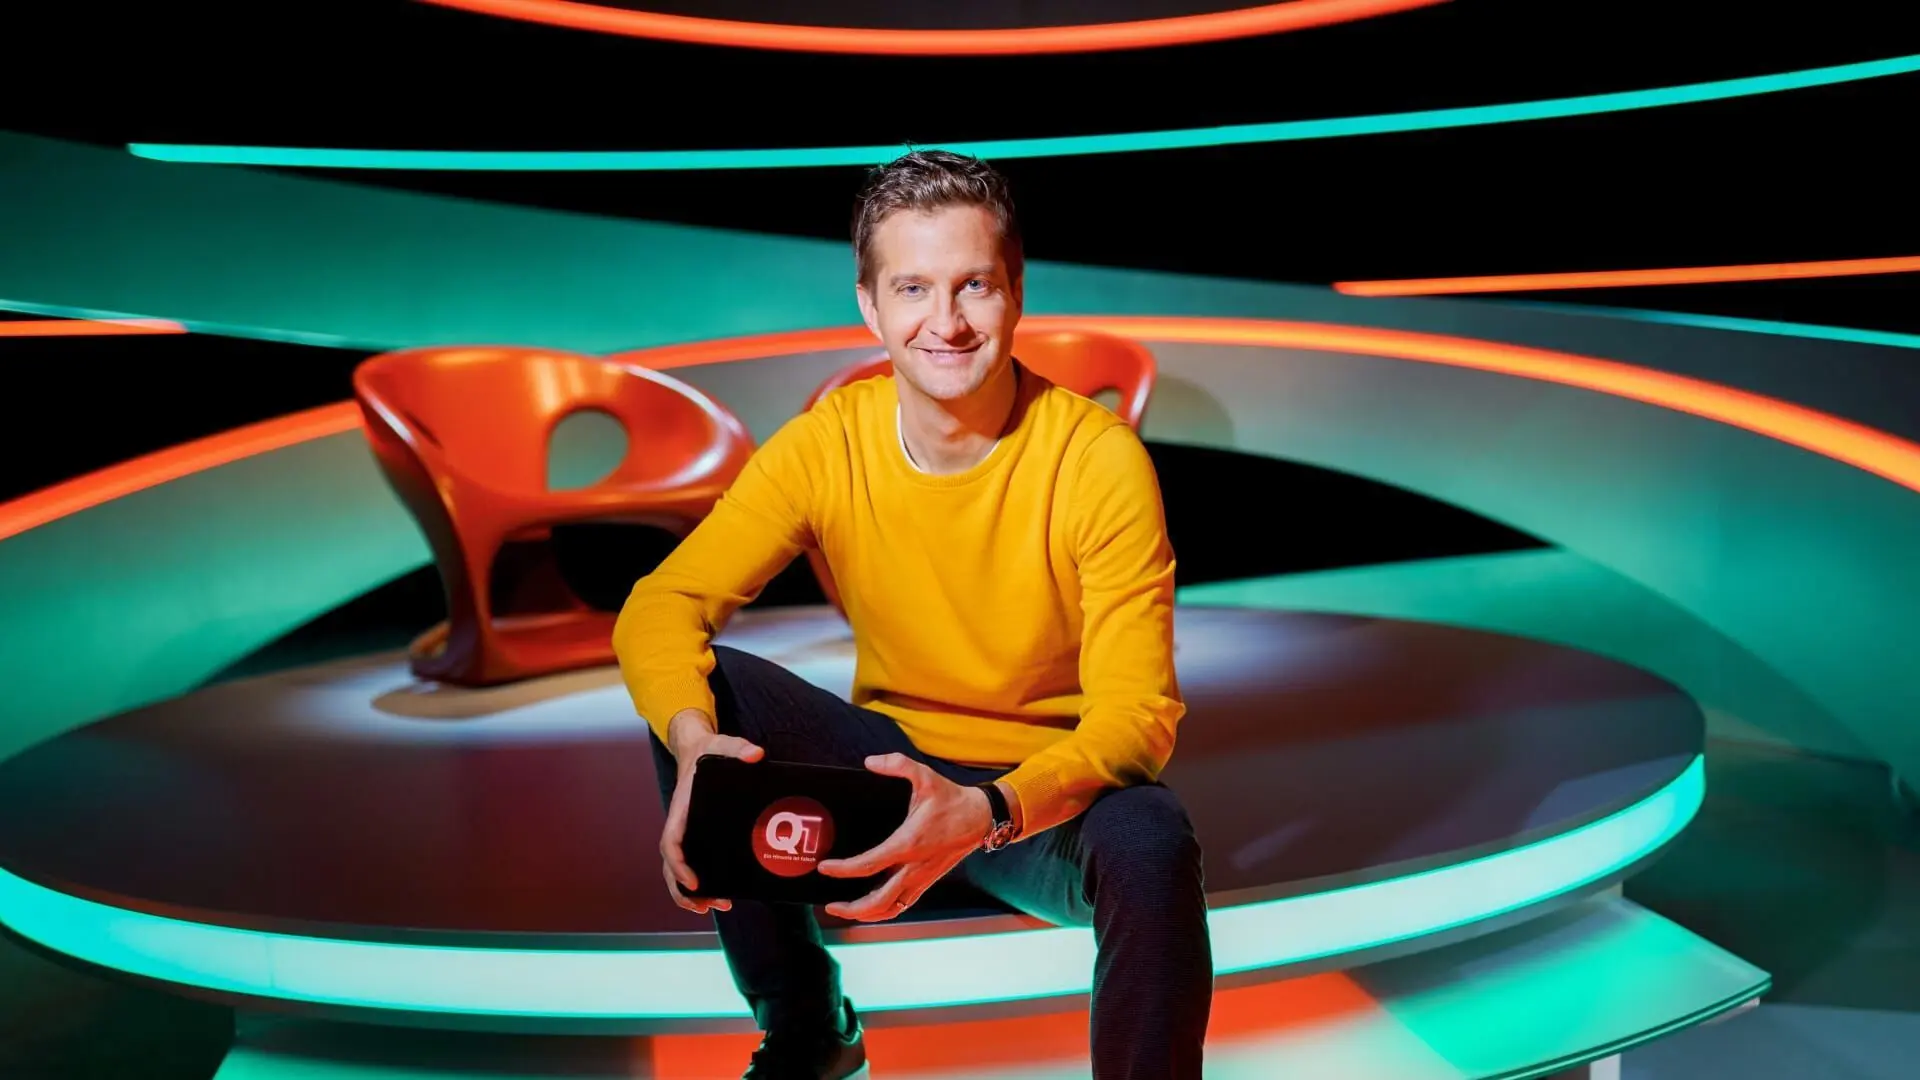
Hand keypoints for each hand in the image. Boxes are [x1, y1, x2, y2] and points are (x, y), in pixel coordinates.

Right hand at [660, 708, 761, 915]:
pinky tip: (718, 896)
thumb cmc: (708, 751)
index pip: (671, 842)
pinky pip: (692, 864)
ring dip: (691, 894)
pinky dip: (699, 884)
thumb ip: (738, 747)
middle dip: (685, 890)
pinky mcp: (698, 836)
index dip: (678, 865)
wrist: (697, 751)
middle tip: (709, 905)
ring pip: (678, 871)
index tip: (693, 881)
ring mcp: (688, 833)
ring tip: (716, 907)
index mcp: (681, 809)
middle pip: (671, 866)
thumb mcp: (722, 745)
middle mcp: (681, 826)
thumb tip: (756, 754)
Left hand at [818, 754, 992, 921]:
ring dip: (866, 914)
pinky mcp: (927, 881)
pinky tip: (871, 907)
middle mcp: (913, 866)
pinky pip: (903, 905)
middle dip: (851, 908)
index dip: (843, 869)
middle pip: (878, 901)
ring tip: (846, 910)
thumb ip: (897, 764)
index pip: (869, 864)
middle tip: (830, 905)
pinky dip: (884, 911)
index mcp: (908, 843)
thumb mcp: (925, 776)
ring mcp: (921, 878)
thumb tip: (870, 762)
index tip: (825, 867)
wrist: (980, 818)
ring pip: (891, 909)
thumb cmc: (952, 799)